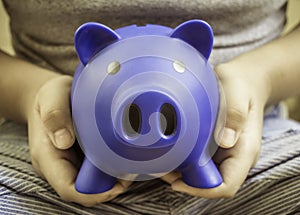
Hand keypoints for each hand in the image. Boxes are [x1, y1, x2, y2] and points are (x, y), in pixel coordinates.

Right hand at [27, 75, 130, 206]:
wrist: (53, 96)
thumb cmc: (51, 95)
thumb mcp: (51, 96)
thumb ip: (54, 114)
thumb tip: (64, 141)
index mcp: (48, 157)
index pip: (69, 188)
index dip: (94, 193)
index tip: (118, 184)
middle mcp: (59, 166)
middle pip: (85, 190)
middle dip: (110, 186)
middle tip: (131, 169)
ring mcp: (71, 164)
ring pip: (94, 183)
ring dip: (114, 178)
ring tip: (131, 161)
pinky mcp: (81, 159)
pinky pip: (98, 171)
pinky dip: (113, 168)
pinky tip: (124, 155)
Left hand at [162, 60, 270, 197]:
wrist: (243, 81)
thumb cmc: (241, 86)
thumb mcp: (239, 93)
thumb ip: (235, 115)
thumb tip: (226, 141)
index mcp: (244, 150)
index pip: (226, 185)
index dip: (201, 190)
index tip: (176, 182)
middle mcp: (234, 157)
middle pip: (210, 184)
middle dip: (184, 181)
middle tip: (160, 168)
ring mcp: (223, 153)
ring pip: (201, 175)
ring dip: (179, 173)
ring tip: (158, 160)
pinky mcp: (213, 147)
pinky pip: (197, 161)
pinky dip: (181, 161)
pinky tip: (167, 150)